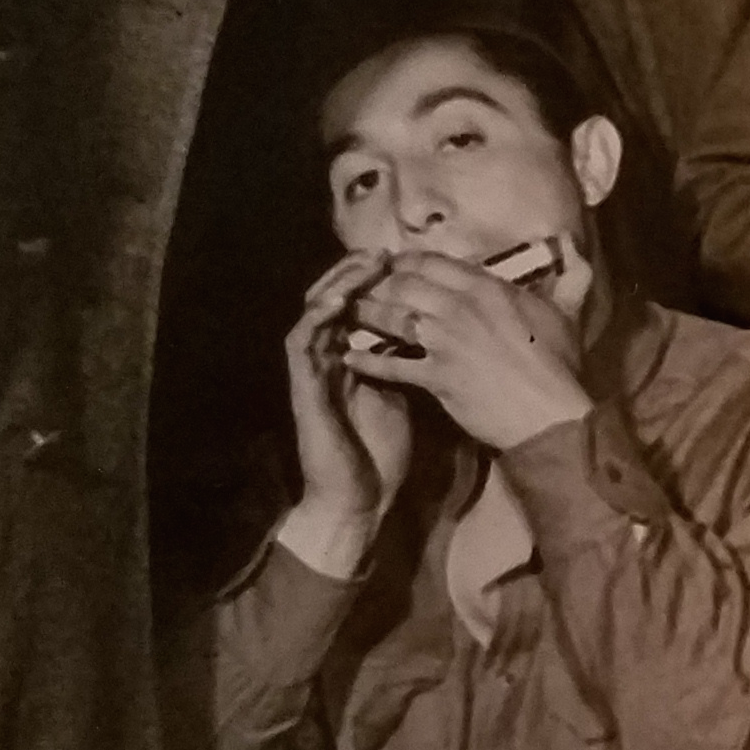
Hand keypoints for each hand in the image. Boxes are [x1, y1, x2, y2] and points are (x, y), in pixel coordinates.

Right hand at [282, 255, 419, 574]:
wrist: (358, 498)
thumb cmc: (381, 451)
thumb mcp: (406, 395)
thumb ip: (412, 362)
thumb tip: (446, 333)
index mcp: (352, 355)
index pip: (359, 304)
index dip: (378, 279)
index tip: (406, 256)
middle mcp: (329, 355)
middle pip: (335, 297)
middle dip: (358, 271)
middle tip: (383, 251)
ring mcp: (312, 369)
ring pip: (315, 309)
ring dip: (339, 284)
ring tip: (365, 264)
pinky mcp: (302, 385)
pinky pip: (303, 341)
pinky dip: (319, 316)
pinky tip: (340, 299)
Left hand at [344, 251, 592, 454]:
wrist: (549, 413)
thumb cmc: (559, 364)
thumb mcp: (567, 313)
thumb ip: (569, 276)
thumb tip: (573, 244)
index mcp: (486, 286)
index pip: (432, 261)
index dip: (405, 260)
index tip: (391, 262)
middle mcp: (458, 306)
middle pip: (403, 283)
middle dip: (377, 283)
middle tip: (360, 286)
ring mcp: (443, 341)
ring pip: (391, 316)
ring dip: (365, 313)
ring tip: (347, 313)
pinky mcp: (434, 375)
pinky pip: (391, 363)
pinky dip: (367, 360)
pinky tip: (349, 357)